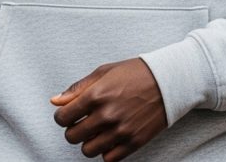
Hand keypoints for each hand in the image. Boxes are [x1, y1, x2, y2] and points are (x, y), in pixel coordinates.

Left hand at [51, 57, 166, 160]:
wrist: (170, 80)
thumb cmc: (137, 72)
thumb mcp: (106, 71)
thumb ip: (78, 88)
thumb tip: (55, 101)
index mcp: (97, 94)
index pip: (62, 118)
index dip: (63, 116)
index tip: (70, 114)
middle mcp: (106, 114)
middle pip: (72, 136)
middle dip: (74, 129)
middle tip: (85, 121)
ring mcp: (120, 130)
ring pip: (87, 150)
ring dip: (89, 141)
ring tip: (100, 129)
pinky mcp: (133, 142)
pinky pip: (107, 158)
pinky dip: (106, 150)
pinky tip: (112, 136)